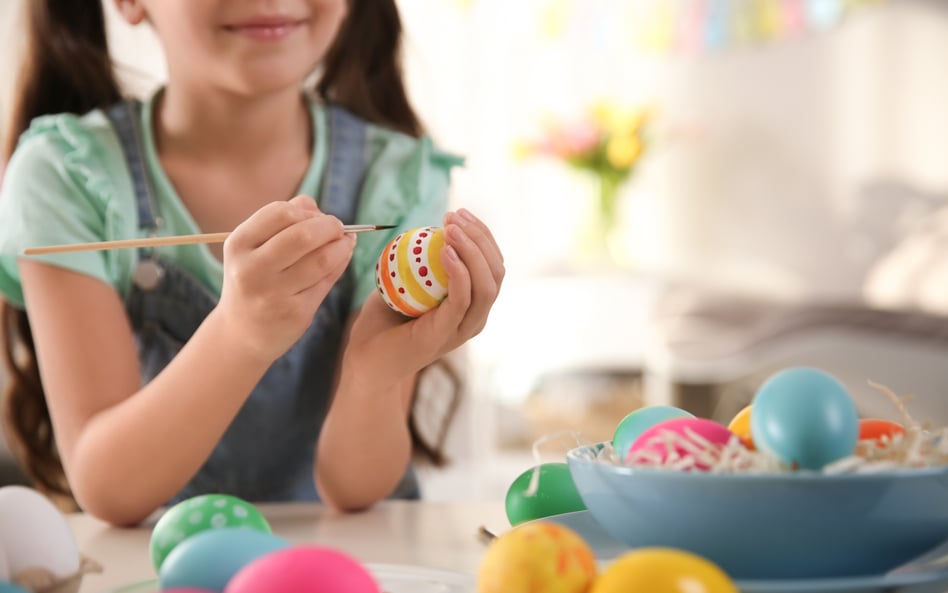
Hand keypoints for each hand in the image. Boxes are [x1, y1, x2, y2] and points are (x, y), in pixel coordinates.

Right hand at [215, 195, 355, 362]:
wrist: (242, 332)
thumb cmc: (255, 279)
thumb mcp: (254, 248)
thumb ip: (283, 221)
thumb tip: (317, 208)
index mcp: (239, 244)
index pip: (280, 212)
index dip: (307, 211)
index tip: (318, 217)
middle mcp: (252, 269)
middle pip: (303, 235)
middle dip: (330, 226)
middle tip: (339, 228)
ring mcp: (273, 294)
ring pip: (322, 259)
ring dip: (342, 245)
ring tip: (345, 242)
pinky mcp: (295, 313)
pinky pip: (327, 280)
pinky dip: (341, 264)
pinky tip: (341, 259)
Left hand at [344, 208, 504, 388]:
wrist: (364, 362)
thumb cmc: (382, 321)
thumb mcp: (403, 284)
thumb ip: (419, 262)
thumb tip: (426, 227)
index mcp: (471, 306)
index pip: (492, 265)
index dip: (481, 235)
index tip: (458, 213)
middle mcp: (474, 318)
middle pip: (496, 271)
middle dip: (481, 238)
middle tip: (454, 215)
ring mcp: (463, 328)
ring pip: (487, 285)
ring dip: (473, 250)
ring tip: (450, 228)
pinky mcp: (447, 335)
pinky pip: (462, 300)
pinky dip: (459, 273)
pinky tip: (445, 251)